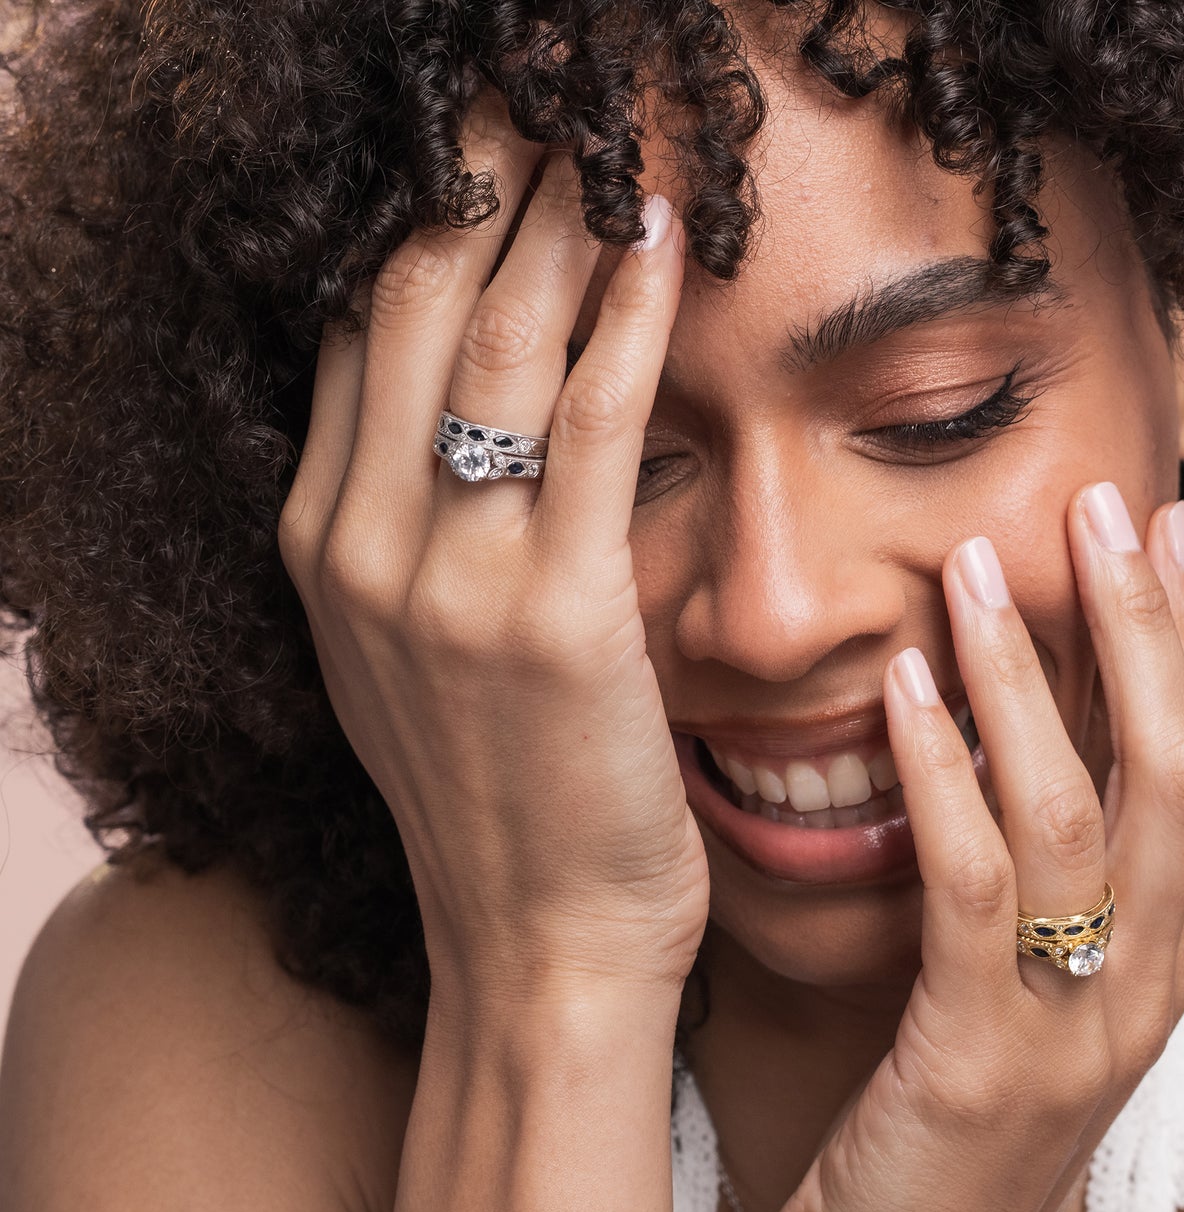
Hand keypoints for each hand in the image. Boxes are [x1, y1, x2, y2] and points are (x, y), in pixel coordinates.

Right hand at [276, 97, 707, 1027]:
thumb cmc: (500, 807)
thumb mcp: (408, 665)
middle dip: (477, 186)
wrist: (539, 943)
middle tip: (535, 100)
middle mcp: (365, 548)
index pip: (354, 337)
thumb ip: (405, 540)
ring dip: (556, 218)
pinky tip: (664, 237)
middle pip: (409, 305)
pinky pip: (598, 420)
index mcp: (322, 550)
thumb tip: (444, 423)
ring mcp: (451, 580)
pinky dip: (632, 313)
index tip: (476, 155)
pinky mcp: (557, 613)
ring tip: (605, 134)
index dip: (417, 227)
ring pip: (499, 341)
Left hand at [757, 485, 1183, 1211]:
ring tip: (985, 562)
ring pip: (1081, 808)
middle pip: (1178, 767)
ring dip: (1035, 674)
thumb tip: (998, 767)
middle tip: (1104, 502)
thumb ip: (1024, 904)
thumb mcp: (1004, 1012)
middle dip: (1146, 626)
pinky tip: (909, 688)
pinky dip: (945, 774)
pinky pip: (973, 886)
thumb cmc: (935, 1151)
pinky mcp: (975, 1058)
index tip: (1155, 532)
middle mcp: (1135, 985)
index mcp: (1149, 965)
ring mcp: (1067, 1025)